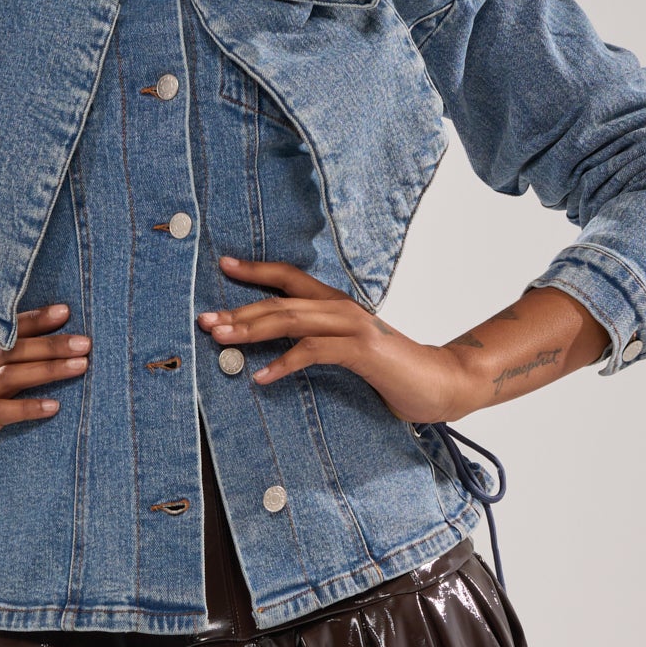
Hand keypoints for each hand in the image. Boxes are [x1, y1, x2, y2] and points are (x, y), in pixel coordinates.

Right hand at [0, 303, 89, 499]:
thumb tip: (14, 375)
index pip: (1, 335)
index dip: (32, 320)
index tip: (63, 310)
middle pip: (13, 351)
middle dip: (51, 342)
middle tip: (86, 338)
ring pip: (11, 376)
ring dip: (49, 368)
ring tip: (82, 365)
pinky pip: (0, 413)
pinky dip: (28, 408)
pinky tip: (53, 407)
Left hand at [198, 259, 472, 423]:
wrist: (441, 382)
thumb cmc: (393, 371)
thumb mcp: (349, 352)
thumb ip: (319, 344)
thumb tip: (277, 353)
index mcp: (336, 305)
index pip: (289, 278)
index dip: (256, 270)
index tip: (224, 265)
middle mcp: (341, 308)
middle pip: (279, 301)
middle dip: (238, 310)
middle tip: (204, 320)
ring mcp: (352, 326)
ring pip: (290, 320)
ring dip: (251, 330)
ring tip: (221, 340)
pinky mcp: (361, 350)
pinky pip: (313, 351)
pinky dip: (284, 364)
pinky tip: (261, 378)